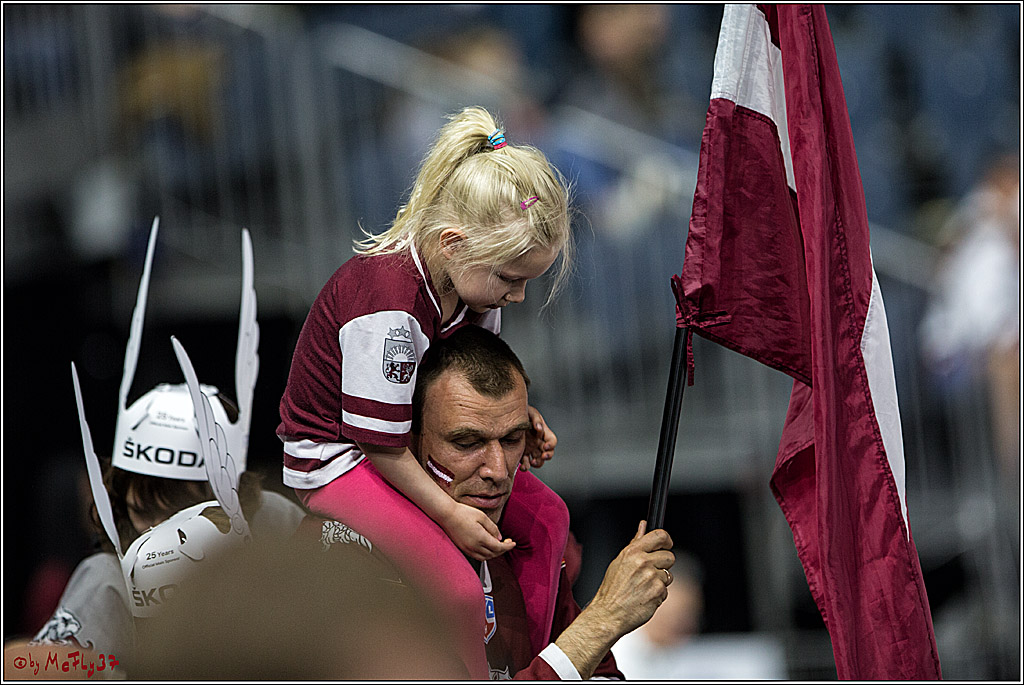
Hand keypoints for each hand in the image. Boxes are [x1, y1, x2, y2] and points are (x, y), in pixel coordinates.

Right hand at [441, 501, 515, 561]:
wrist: (446, 514)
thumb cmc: (463, 513)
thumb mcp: (482, 517)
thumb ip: (493, 528)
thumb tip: (500, 538)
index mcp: (480, 538)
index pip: (499, 547)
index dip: (508, 546)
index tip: (513, 543)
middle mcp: (474, 546)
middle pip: (493, 554)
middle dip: (503, 550)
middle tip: (508, 542)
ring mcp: (468, 549)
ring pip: (486, 557)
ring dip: (494, 554)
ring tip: (499, 546)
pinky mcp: (463, 549)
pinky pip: (478, 556)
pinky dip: (486, 555)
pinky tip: (488, 548)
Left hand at [521, 405, 556, 470]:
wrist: (508, 418)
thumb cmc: (523, 413)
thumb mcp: (530, 412)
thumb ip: (536, 419)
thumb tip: (539, 428)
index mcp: (543, 433)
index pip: (552, 441)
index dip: (551, 445)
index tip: (545, 446)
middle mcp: (539, 442)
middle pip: (549, 453)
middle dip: (547, 456)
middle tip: (543, 456)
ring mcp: (531, 449)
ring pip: (539, 460)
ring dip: (538, 463)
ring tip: (532, 462)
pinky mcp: (522, 454)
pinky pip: (526, 464)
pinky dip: (526, 467)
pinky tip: (522, 466)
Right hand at [553, 521, 673, 678]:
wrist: (608, 614)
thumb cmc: (612, 589)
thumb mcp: (620, 561)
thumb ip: (635, 543)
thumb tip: (643, 526)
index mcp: (632, 552)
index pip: (660, 536)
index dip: (667, 540)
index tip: (667, 545)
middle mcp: (643, 562)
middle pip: (670, 556)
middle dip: (664, 565)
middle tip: (651, 573)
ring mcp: (651, 577)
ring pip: (668, 575)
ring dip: (660, 582)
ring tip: (643, 588)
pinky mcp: (658, 592)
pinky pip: (666, 591)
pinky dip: (657, 595)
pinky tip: (644, 597)